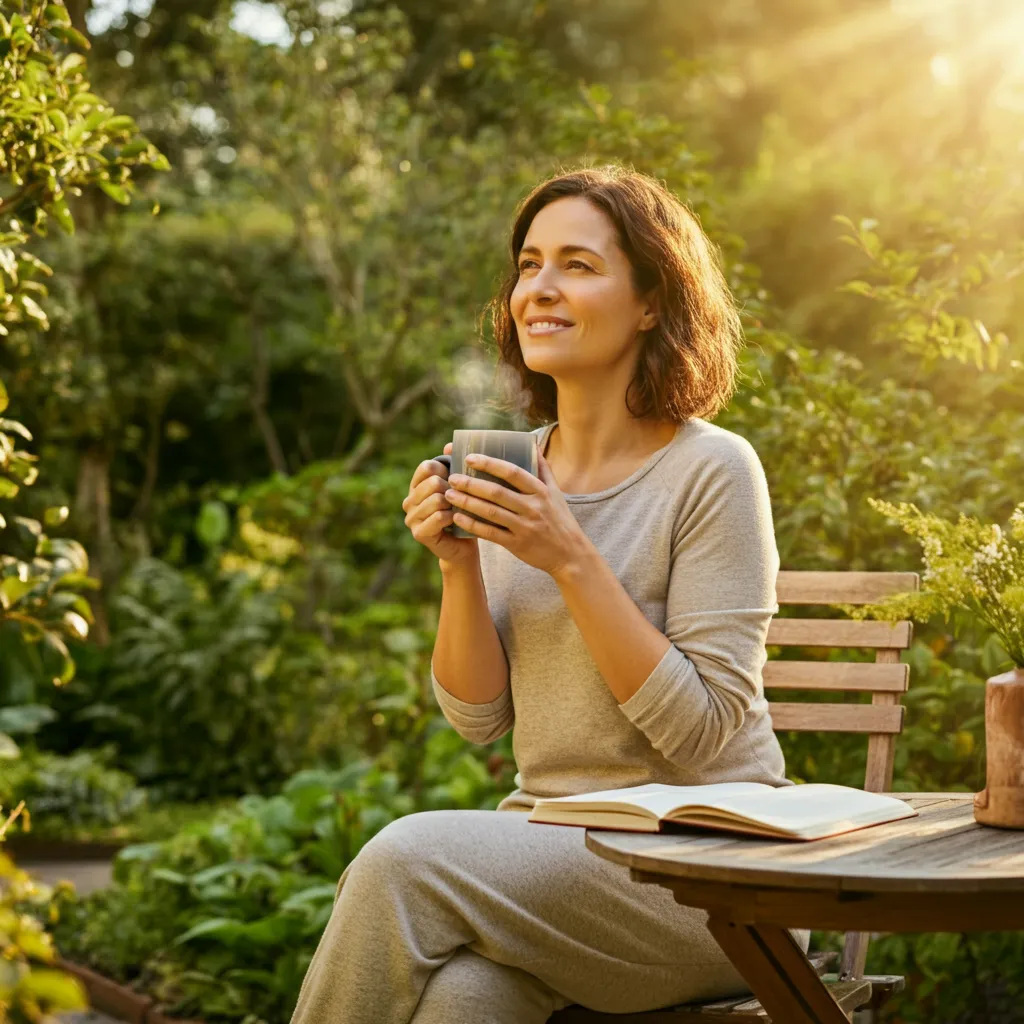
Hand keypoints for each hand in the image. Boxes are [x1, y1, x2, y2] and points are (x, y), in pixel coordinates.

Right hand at [401, 441, 479, 568]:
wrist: (463, 545)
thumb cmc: (463, 513)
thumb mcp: (460, 487)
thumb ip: (454, 465)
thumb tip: (449, 445)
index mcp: (417, 485)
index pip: (426, 467)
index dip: (445, 470)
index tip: (457, 480)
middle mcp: (409, 500)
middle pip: (432, 482)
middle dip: (452, 489)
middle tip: (462, 499)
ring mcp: (411, 518)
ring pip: (436, 500)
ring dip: (454, 505)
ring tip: (460, 510)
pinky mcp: (419, 533)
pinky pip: (438, 517)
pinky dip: (451, 518)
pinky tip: (457, 521)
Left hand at [444, 444, 589, 577]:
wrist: (570, 554)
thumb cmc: (560, 520)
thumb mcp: (556, 492)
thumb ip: (543, 468)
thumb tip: (533, 443)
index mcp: (541, 491)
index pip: (513, 472)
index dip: (490, 464)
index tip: (470, 457)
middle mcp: (533, 507)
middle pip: (497, 492)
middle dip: (471, 484)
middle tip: (452, 477)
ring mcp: (525, 527)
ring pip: (491, 513)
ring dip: (467, 503)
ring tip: (449, 495)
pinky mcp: (517, 545)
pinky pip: (491, 533)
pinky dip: (473, 525)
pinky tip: (457, 518)